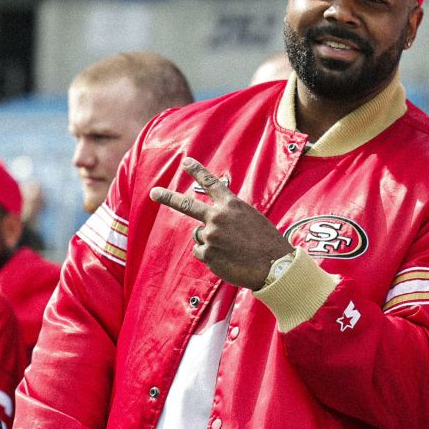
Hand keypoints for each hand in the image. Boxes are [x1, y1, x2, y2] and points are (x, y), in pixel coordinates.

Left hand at [149, 157, 292, 289]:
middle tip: (154, 193)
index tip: (185, 162)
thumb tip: (209, 222)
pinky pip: (202, 252)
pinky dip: (212, 256)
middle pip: (186, 205)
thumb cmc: (267, 242)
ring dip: (211, 242)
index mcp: (231, 205)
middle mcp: (217, 217)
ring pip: (200, 236)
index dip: (196, 171)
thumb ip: (230, 215)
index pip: (210, 183)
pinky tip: (228, 260)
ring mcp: (210, 235)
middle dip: (168, 197)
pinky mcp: (207, 254)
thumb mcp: (252, 219)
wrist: (275, 266)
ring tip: (232, 250)